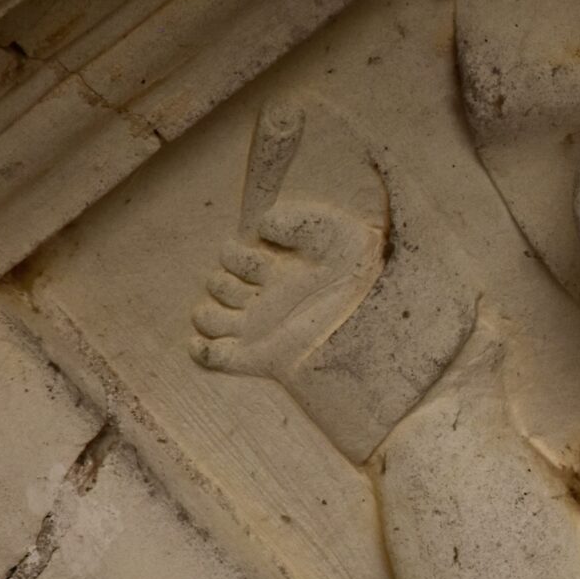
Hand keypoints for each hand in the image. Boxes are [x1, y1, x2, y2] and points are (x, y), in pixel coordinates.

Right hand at [192, 201, 384, 381]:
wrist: (377, 310)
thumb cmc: (358, 266)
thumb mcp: (333, 232)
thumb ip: (298, 221)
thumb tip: (263, 224)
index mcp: (273, 267)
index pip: (229, 256)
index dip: (238, 255)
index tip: (266, 259)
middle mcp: (261, 297)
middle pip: (215, 285)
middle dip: (227, 282)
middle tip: (261, 287)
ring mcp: (258, 327)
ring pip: (208, 317)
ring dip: (212, 312)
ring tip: (244, 309)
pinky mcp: (259, 355)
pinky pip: (216, 357)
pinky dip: (202, 350)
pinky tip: (202, 342)